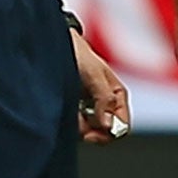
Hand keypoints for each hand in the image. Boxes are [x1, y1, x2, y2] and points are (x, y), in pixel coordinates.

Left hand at [73, 28, 131, 142]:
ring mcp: (90, 108)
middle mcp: (106, 104)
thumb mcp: (94, 74)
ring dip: (77, 124)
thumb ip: (104, 99)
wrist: (56, 43)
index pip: (122, 127)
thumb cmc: (79, 54)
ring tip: (68, 105)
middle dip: (90, 130)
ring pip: (89, 131)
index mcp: (117, 95)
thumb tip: (108, 126)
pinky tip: (63, 106)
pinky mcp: (75, 110)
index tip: (91, 133)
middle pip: (105, 133)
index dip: (108, 133)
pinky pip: (75, 125)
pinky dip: (69, 120)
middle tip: (76, 120)